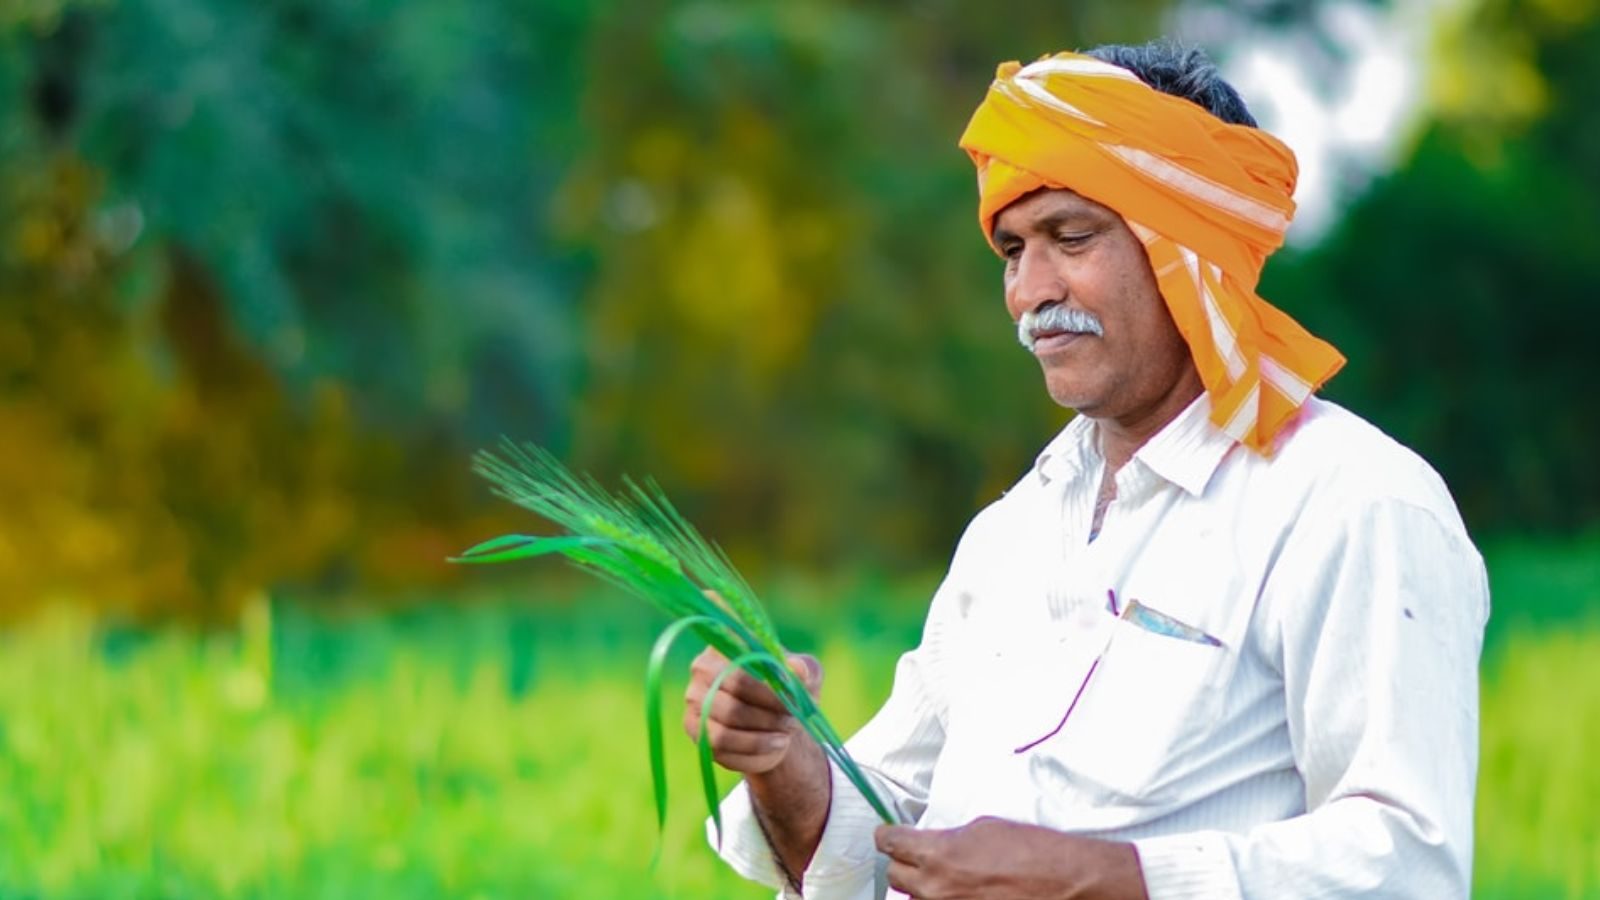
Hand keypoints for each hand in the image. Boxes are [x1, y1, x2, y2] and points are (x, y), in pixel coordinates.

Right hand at [683, 646, 821, 774]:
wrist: (778, 719)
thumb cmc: (789, 689)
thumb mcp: (805, 674)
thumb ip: (804, 669)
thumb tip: (798, 671)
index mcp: (727, 644)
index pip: (742, 668)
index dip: (771, 690)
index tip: (795, 700)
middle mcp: (702, 669)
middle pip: (734, 697)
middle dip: (769, 714)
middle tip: (793, 719)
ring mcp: (695, 701)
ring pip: (726, 726)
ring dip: (762, 735)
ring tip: (786, 735)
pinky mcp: (696, 730)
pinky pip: (720, 746)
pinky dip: (752, 749)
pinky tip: (775, 746)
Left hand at [874, 817, 1146, 899]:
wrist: (1067, 884)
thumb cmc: (1034, 852)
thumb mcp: (985, 828)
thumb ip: (949, 838)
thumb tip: (934, 843)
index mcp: (938, 855)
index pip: (890, 844)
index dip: (887, 836)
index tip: (887, 834)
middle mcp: (935, 889)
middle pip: (895, 877)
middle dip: (904, 865)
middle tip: (917, 857)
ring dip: (924, 889)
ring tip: (945, 879)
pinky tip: (961, 893)